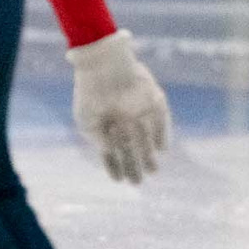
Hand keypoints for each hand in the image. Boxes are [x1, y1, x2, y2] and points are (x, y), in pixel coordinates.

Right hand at [67, 29, 170, 182]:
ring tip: (152, 171)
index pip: (111, 149)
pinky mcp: (154, 101)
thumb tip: (111, 155)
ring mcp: (139, 111)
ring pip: (146, 138)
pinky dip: (162, 134)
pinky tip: (161, 149)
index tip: (118, 181)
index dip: (114, 165)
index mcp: (106, 124)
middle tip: (137, 183)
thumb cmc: (90, 93)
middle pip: (130, 147)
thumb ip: (100, 141)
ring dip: (149, 155)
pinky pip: (161, 121)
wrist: (104, 65)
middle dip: (134, 165)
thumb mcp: (87, 122)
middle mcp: (123, 120)